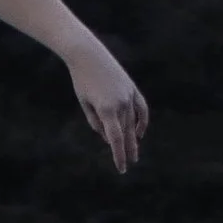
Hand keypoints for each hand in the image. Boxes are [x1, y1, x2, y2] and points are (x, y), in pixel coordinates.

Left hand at [68, 42, 147, 173]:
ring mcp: (128, 95)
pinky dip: (141, 121)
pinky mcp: (132, 88)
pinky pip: (141, 109)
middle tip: (129, 164)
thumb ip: (96, 123)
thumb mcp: (85, 104)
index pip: (116, 140)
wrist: (88, 54)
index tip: (122, 169)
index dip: (119, 156)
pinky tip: (139, 133)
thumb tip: (108, 137)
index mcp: (106, 110)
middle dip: (127, 151)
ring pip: (132, 123)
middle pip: (126, 134)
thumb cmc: (81, 80)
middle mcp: (121, 104)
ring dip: (133, 139)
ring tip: (134, 153)